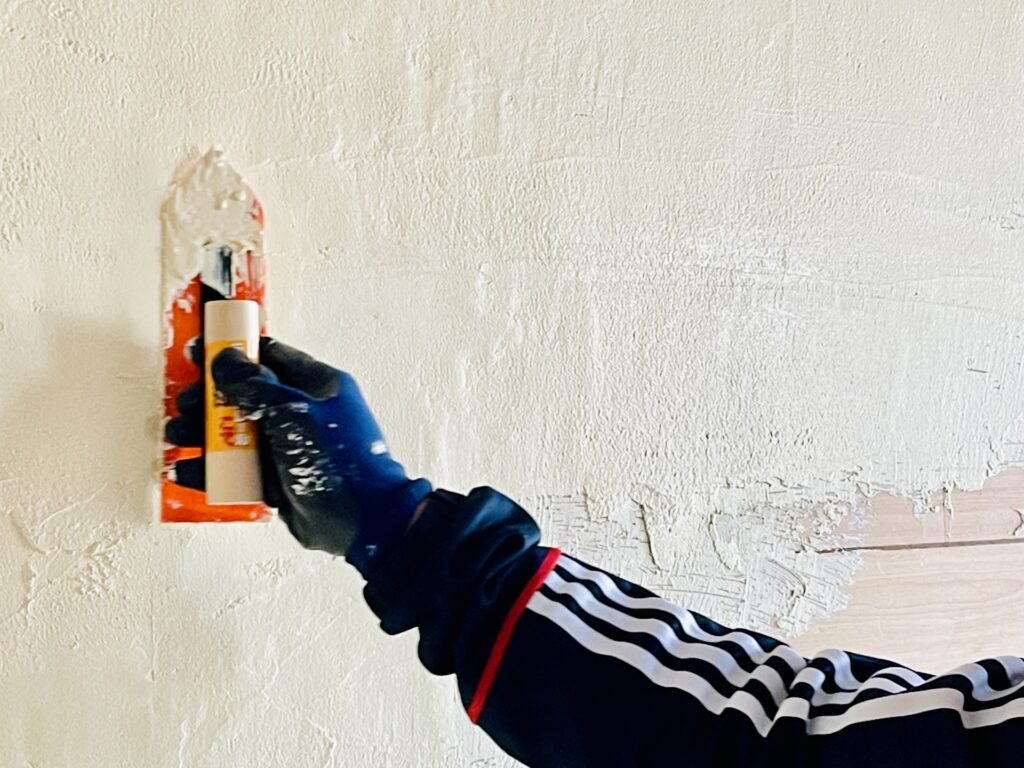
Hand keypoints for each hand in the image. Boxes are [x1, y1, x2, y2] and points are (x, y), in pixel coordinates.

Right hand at [165, 336, 430, 574]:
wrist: (361, 521)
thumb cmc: (340, 461)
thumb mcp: (295, 412)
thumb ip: (257, 385)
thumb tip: (226, 359)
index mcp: (316, 386)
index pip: (269, 356)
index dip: (233, 352)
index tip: (200, 354)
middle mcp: (300, 413)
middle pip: (243, 395)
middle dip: (209, 398)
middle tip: (186, 404)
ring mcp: (288, 447)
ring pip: (235, 433)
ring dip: (202, 433)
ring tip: (178, 437)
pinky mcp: (277, 480)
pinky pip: (237, 469)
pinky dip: (211, 469)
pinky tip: (187, 470)